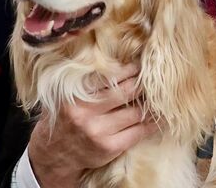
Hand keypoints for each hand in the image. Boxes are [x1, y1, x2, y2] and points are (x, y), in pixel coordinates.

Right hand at [28, 64, 155, 187]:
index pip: (109, 77)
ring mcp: (98, 132)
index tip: (140, 65)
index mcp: (75, 95)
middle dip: (143, 84)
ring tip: (161, 95)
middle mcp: (85, 113)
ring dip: (151, 103)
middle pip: (126, 92)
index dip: (130, 70)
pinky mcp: (110, 147)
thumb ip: (85, 80)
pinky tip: (159, 116)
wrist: (54, 154)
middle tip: (154, 78)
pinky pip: (139, 132)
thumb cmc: (64, 118)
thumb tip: (119, 62)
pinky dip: (152, 123)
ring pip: (136, 112)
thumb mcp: (65, 95)